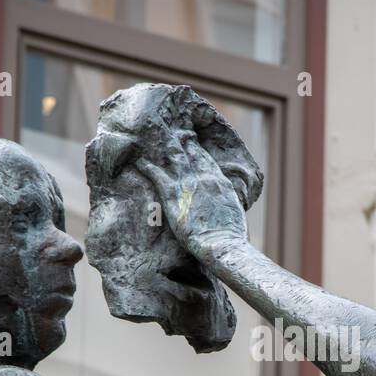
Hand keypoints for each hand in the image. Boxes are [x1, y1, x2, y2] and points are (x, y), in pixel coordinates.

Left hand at [136, 136, 247, 254]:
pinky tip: (141, 162)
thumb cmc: (231, 235)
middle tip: (179, 133)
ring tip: (159, 139)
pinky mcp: (173, 196)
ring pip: (176, 159)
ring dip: (168, 148)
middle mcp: (204, 178)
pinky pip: (158, 177)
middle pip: (193, 153)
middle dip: (185, 141)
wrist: (222, 242)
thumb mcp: (234, 213)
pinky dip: (149, 168)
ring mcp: (188, 185)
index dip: (199, 151)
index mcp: (220, 182)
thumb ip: (227, 202)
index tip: (194, 143)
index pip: (207, 160)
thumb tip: (226, 204)